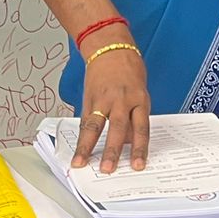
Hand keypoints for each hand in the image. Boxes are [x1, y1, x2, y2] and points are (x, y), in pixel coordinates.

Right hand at [73, 42, 149, 172]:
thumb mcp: (139, 94)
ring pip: (95, 125)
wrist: (110, 48)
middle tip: (108, 169)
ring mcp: (103, 98)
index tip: (137, 166)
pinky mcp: (89, 97)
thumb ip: (133, 118)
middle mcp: (122, 100)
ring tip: (81, 162)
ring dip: (88, 146)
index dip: (139, 148)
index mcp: (139, 100)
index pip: (141, 129)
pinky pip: (85, 119)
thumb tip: (127, 144)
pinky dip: (81, 136)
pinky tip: (77, 149)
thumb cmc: (129, 71)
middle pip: (118, 128)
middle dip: (112, 151)